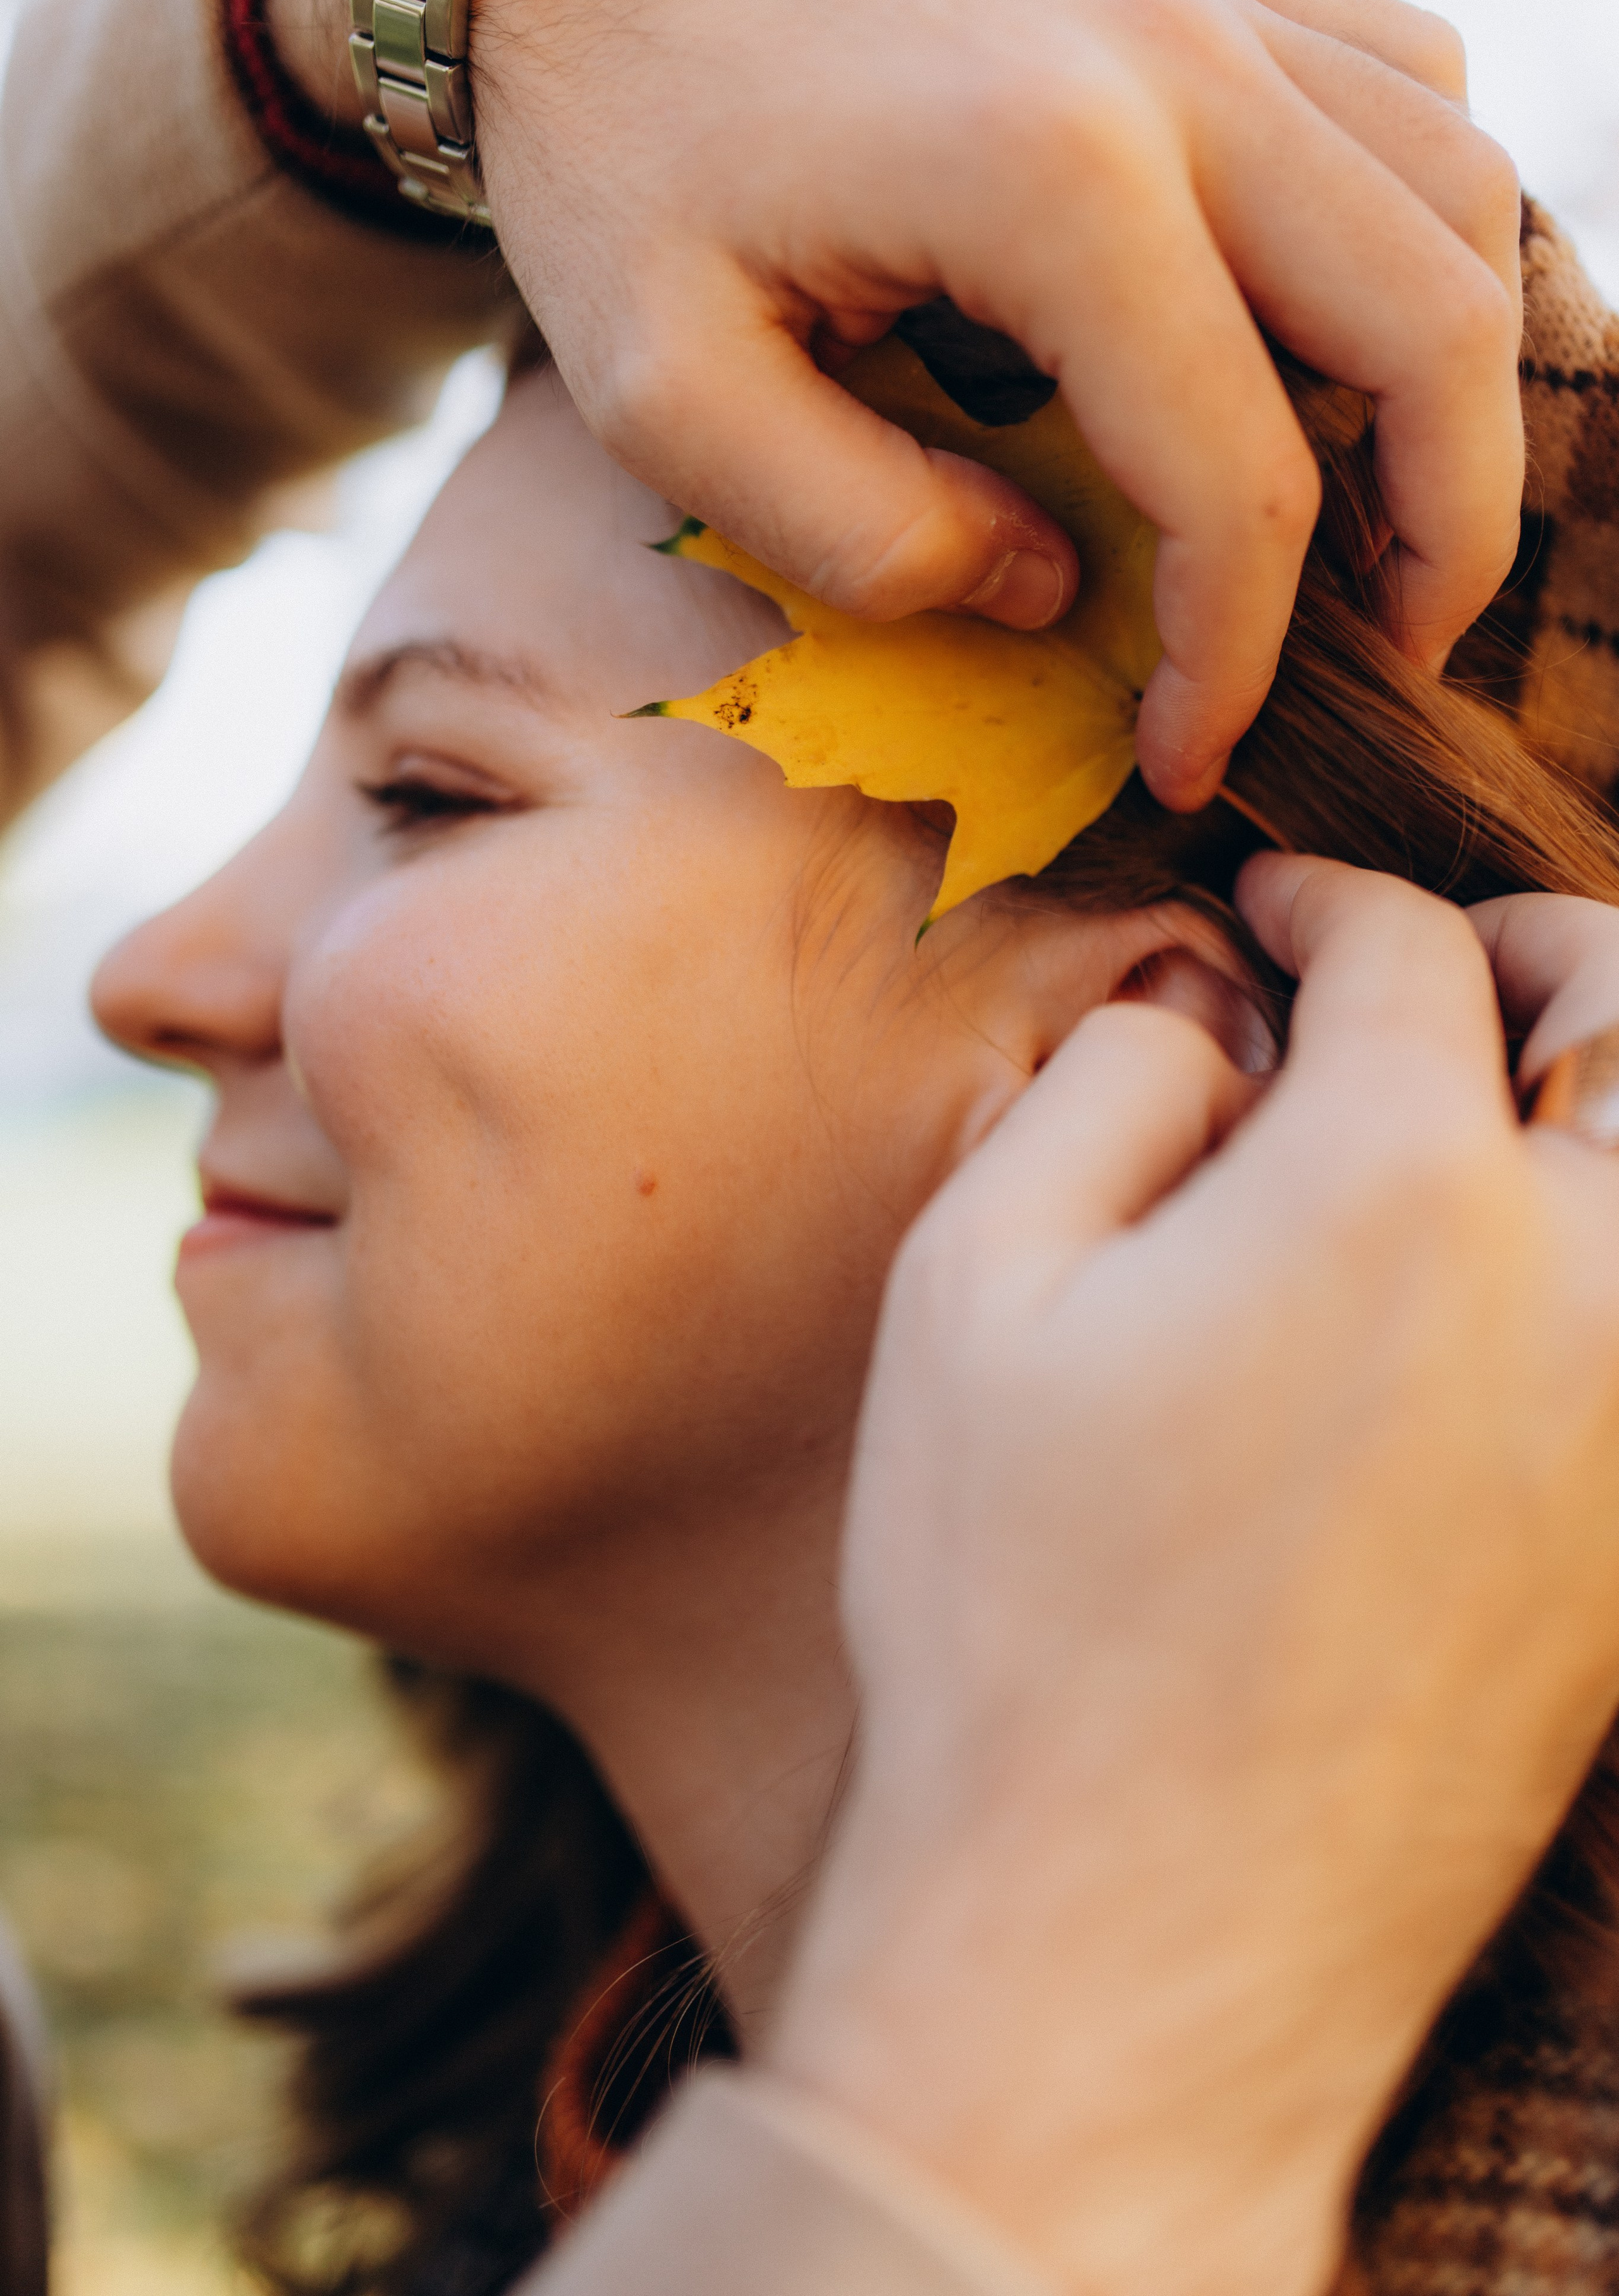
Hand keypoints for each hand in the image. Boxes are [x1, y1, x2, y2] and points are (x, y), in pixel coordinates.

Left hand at [269, 0, 1523, 810]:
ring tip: (1387, 513)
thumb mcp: (661, 391)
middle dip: (1444, 528)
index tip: (1185, 757)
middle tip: (1388, 652)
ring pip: (1461, 190)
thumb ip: (856, 532)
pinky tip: (1348, 321)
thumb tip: (1043, 590)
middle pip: (1432, 320)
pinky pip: (1408, 78)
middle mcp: (1173, 61)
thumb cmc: (609, 146)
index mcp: (1045, 177)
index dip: (1235, 657)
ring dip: (1458, 378)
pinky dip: (1426, 219)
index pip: (1236, 473)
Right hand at [771, 863, 1618, 2295]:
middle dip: (1539, 946)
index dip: (1331, 896)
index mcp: (1395, 1187)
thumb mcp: (971, 1292)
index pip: (1410, 953)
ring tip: (1491, 1107)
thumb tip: (1214, 1023)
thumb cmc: (1013, 1603)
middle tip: (1435, 961)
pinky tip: (1499, 1279)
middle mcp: (1579, 1287)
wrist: (1130, 1934)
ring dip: (1601, 1091)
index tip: (1273, 903)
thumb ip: (1108, 1089)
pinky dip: (1601, 1250)